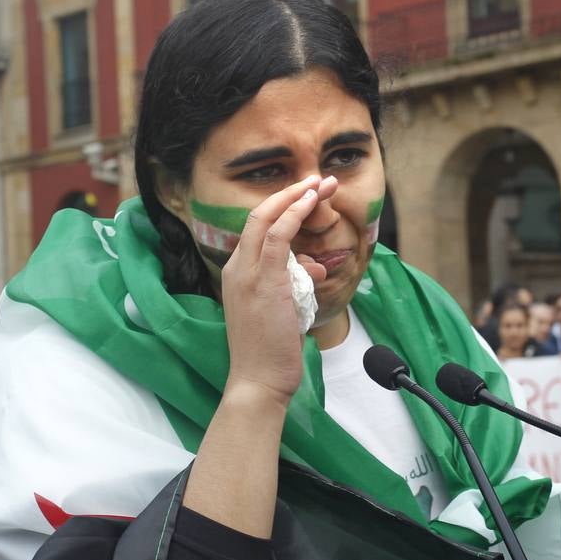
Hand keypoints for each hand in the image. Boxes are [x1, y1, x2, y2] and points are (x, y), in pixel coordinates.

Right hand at [220, 175, 335, 403]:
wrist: (258, 380)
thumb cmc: (271, 350)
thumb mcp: (284, 308)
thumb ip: (294, 282)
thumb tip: (314, 266)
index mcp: (237, 273)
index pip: (256, 228)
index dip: (282, 206)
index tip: (307, 195)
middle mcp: (236, 267)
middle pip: (259, 214)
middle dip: (291, 192)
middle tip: (318, 180)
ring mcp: (246, 273)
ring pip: (266, 218)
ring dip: (297, 197)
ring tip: (323, 186)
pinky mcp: (263, 281)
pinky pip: (276, 235)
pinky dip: (294, 213)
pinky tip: (311, 200)